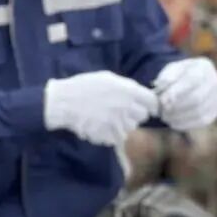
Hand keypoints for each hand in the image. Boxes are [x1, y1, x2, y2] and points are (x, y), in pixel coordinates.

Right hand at [44, 71, 158, 145]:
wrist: (63, 103)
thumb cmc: (84, 86)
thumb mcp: (108, 78)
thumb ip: (128, 87)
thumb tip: (142, 96)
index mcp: (128, 91)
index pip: (152, 102)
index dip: (151, 105)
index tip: (148, 108)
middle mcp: (126, 107)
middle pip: (143, 116)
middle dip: (135, 114)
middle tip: (121, 111)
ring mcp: (117, 123)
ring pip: (131, 128)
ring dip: (123, 124)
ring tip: (108, 118)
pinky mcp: (108, 136)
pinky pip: (118, 138)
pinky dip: (112, 134)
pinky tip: (101, 125)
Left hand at [154, 58, 216, 130]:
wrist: (189, 84)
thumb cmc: (177, 76)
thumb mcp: (170, 70)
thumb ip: (167, 76)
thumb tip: (162, 83)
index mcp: (204, 67)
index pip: (193, 80)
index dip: (177, 92)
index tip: (162, 100)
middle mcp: (215, 81)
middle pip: (197, 98)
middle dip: (176, 106)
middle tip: (162, 111)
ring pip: (199, 111)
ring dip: (179, 116)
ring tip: (165, 117)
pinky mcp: (215, 111)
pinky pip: (201, 121)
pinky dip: (185, 124)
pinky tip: (173, 122)